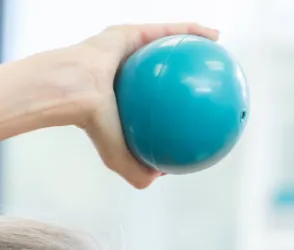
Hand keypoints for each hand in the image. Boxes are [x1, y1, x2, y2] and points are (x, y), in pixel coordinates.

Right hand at [61, 23, 219, 188]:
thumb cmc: (94, 124)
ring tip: (218, 51)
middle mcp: (127, 72)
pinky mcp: (131, 32)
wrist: (75, 91)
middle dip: (185, 73)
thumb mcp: (120, 159)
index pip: (153, 102)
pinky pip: (167, 31)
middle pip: (161, 70)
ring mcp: (129, 50)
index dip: (175, 107)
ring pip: (165, 44)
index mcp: (123, 99)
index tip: (197, 114)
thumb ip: (140, 171)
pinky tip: (214, 35)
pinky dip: (191, 31)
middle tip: (209, 81)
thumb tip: (164, 175)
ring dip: (192, 44)